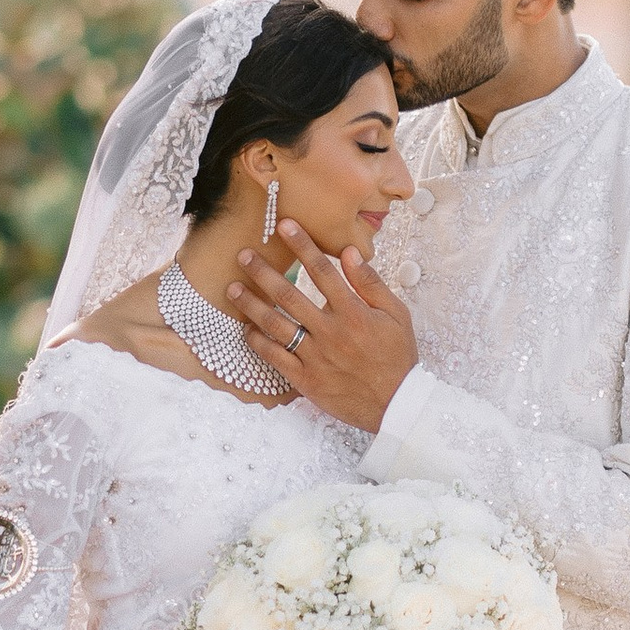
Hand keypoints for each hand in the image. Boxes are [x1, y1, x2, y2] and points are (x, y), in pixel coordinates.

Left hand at [226, 223, 418, 433]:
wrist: (395, 404)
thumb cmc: (396, 356)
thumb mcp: (396, 315)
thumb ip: (370, 283)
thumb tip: (349, 253)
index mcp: (353, 313)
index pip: (322, 271)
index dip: (302, 246)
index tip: (284, 226)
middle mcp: (330, 331)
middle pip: (289, 295)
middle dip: (263, 272)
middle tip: (243, 255)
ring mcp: (315, 356)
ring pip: (276, 325)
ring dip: (251, 305)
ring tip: (232, 289)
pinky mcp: (306, 379)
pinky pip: (275, 358)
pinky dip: (258, 342)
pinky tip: (246, 330)